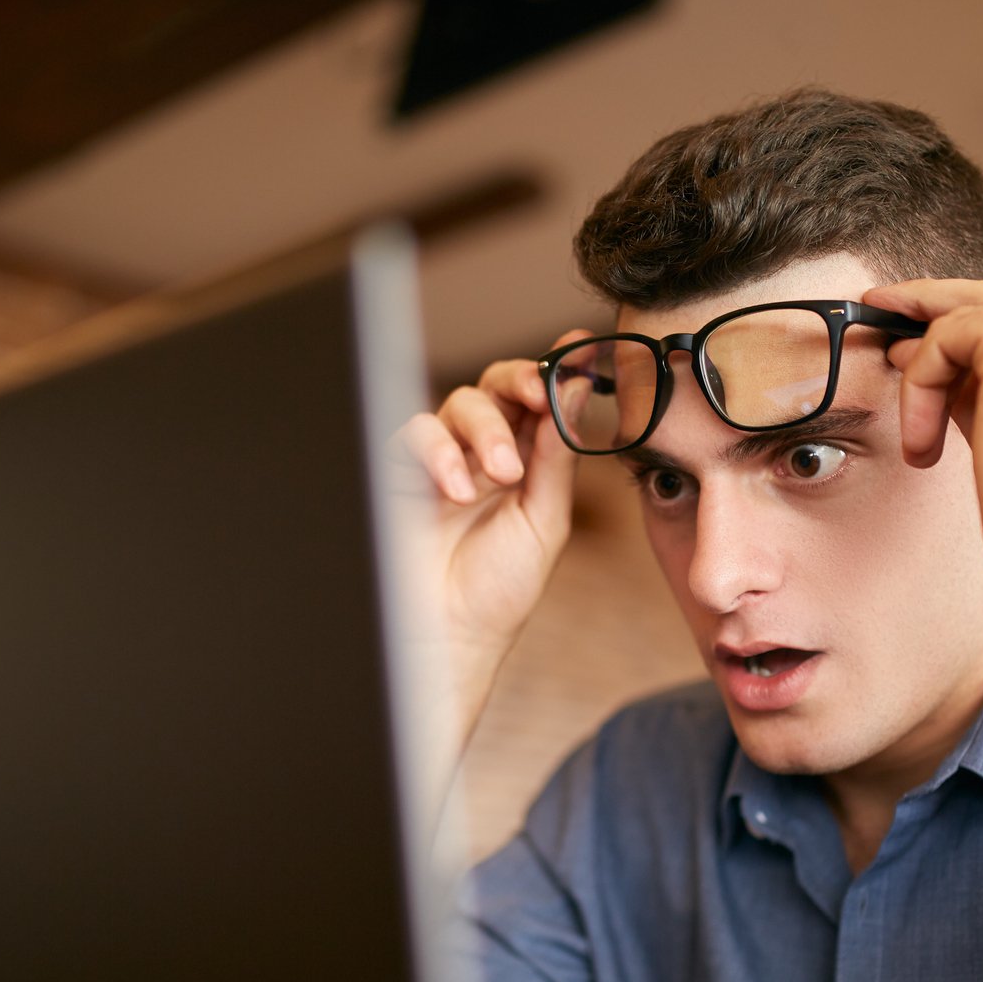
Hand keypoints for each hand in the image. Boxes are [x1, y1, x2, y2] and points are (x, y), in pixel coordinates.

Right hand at [391, 332, 584, 739]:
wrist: (449, 633)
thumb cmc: (499, 587)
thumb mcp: (545, 518)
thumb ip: (559, 454)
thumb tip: (575, 387)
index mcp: (527, 461)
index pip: (540, 399)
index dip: (558, 369)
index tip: (580, 349)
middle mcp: (484, 452)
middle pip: (499, 386)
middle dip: (521, 380)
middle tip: (539, 396)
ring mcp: (443, 459)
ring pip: (461, 402)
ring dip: (487, 429)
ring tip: (503, 476)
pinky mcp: (402, 470)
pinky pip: (417, 432)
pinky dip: (441, 453)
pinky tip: (458, 493)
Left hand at [863, 279, 982, 603]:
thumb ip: (978, 380)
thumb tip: (913, 344)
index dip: (968, 314)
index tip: (914, 321)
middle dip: (930, 305)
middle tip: (877, 310)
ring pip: (962, 319)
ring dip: (924, 380)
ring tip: (922, 442)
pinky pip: (941, 340)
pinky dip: (919, 390)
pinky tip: (924, 446)